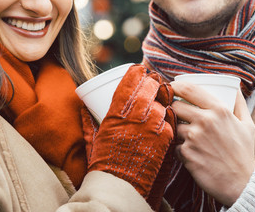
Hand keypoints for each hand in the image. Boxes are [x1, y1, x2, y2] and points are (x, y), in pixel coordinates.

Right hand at [83, 64, 174, 208]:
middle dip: (152, 81)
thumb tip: (83, 108)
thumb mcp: (94, 136)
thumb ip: (89, 120)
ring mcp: (152, 124)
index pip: (131, 81)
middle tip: (154, 80)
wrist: (120, 184)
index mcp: (117, 110)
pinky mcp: (165, 136)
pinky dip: (170, 114)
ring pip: (163, 100)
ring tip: (163, 95)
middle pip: (150, 86)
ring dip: (163, 96)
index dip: (137, 72)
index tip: (140, 70)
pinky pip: (171, 117)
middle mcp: (136, 113)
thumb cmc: (104, 162)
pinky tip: (168, 114)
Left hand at [171, 80, 254, 206]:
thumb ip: (240, 104)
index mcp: (219, 110)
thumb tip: (235, 88)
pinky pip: (174, 145)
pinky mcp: (186, 153)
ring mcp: (194, 137)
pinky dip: (179, 148)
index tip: (171, 87)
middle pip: (175, 105)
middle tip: (175, 112)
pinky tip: (190, 152)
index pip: (189, 89)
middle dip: (172, 108)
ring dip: (176, 129)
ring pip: (173, 125)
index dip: (176, 85)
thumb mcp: (248, 125)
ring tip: (185, 135)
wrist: (241, 183)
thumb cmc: (244, 153)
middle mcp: (205, 121)